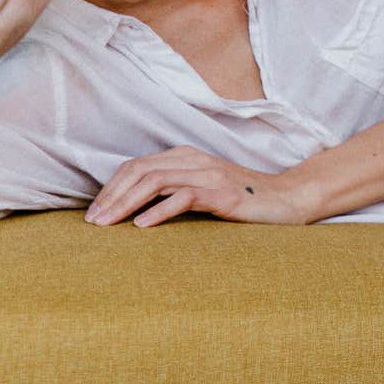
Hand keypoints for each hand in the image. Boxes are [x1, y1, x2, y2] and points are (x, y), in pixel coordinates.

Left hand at [86, 147, 311, 226]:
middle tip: (92, 223)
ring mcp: (210, 175)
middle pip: (139, 171)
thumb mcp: (205, 191)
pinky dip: (159, 211)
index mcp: (186, 157)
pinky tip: (142, 226)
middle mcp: (195, 161)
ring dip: (126, 204)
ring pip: (155, 181)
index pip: (136, 167)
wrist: (290, 199)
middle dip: (111, 196)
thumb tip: (135, 213)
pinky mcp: (224, 194)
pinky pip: (184, 197)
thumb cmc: (245, 200)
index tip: (94, 214)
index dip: (111, 189)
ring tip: (108, 225)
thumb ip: (175, 193)